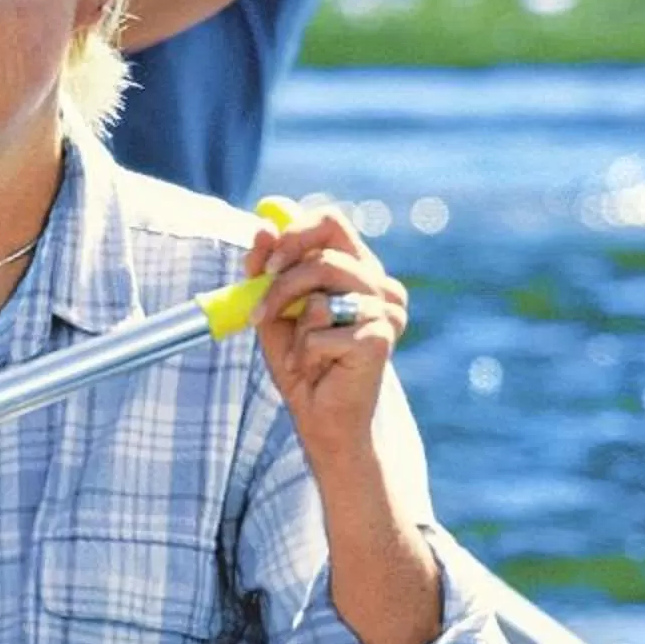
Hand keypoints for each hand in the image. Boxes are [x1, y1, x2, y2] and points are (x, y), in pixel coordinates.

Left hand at [246, 204, 406, 470]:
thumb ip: (265, 272)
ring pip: (320, 295)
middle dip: (280, 285)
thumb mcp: (274, 311)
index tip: (264, 262)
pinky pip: (321, 332)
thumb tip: (262, 227)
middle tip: (258, 314)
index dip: (294, 233)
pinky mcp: (380, 337)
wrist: (324, 420)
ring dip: (293, 329)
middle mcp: (379, 284)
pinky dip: (305, 354)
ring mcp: (386, 310)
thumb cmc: (302, 364)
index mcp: (357, 268)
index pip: (331, 223)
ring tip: (299, 356)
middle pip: (323, 256)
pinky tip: (317, 371)